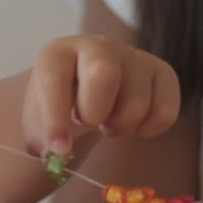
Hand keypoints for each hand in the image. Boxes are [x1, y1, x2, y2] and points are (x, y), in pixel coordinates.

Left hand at [22, 35, 180, 155]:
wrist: (85, 95)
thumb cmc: (60, 111)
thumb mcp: (36, 128)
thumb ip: (37, 145)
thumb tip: (57, 155)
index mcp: (58, 54)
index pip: (53, 78)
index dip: (55, 118)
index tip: (59, 149)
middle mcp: (98, 47)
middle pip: (104, 73)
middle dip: (95, 112)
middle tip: (89, 123)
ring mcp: (134, 57)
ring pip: (137, 101)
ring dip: (121, 125)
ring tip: (108, 122)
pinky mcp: (162, 73)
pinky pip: (165, 111)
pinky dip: (149, 128)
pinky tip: (133, 123)